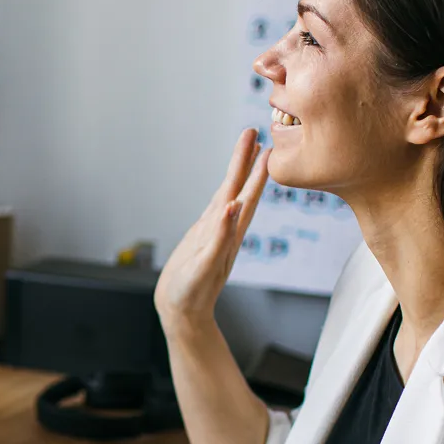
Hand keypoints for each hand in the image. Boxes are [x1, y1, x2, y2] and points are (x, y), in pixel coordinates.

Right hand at [154, 128, 268, 327]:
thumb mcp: (205, 266)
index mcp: (229, 233)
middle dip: (247, 160)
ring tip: (247, 149)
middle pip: (238, 187)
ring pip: (229, 195)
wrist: (182, 312)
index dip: (253, 169)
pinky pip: (217, 210)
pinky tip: (228, 186)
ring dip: (238, 172)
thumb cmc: (191, 294)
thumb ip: (220, 237)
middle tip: (254, 131)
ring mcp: (215, 233)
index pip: (244, 194)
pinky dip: (224, 193)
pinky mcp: (203, 238)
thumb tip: (234, 206)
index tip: (262, 144)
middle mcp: (225, 229)